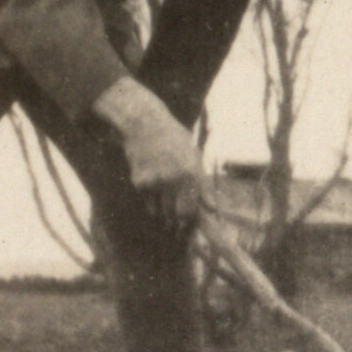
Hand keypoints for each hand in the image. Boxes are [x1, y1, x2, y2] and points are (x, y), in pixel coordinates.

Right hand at [93, 76, 202, 224]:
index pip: (194, 209)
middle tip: (179, 226)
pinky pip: (148, 203)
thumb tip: (212, 208)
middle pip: (177, 215)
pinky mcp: (140, 183)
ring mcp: (156, 181)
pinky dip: (152, 202)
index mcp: (192, 172)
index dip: (193, 223)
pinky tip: (154, 186)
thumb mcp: (194, 156)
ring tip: (167, 201)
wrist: (144, 124)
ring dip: (165, 213)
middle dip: (179, 224)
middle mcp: (174, 178)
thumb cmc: (174, 140)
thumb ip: (203, 184)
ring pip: (161, 212)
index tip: (192, 226)